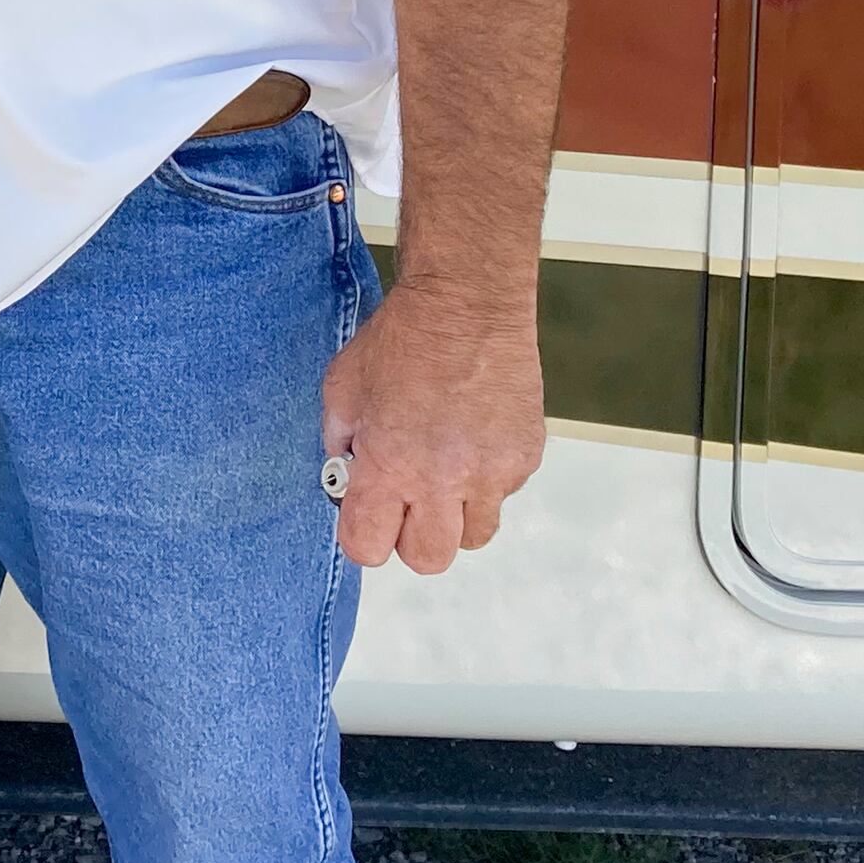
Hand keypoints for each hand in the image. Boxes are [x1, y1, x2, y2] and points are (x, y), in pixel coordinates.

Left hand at [318, 284, 544, 574]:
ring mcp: (490, 472)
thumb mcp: (343, 388)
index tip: (367, 514)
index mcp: (389, 466)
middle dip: (412, 537)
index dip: (364, 535)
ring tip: (445, 472)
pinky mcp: (524, 457)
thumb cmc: (401, 339)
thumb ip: (339, 442)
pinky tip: (472, 439)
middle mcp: (442, 479)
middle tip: (408, 499)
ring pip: (473, 537)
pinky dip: (487, 480)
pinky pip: (503, 494)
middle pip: (428, 559)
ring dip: (455, 516)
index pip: (369, 548)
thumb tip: (346, 479)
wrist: (467, 304)